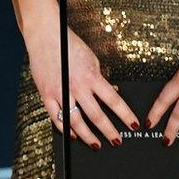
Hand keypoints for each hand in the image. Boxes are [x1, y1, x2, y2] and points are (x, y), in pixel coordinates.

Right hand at [24, 9, 138, 146]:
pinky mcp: (46, 94)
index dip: (125, 115)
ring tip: (96, 144)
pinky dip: (65, 129)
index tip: (133, 125)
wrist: (45, 34)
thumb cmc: (69, 45)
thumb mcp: (92, 59)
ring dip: (88, 136)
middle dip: (109, 131)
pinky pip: (57, 117)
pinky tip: (73, 135)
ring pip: (76, 121)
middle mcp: (77, 86)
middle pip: (96, 115)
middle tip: (117, 141)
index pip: (113, 100)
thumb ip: (98, 78)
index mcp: (91, 76)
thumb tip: (108, 94)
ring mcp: (61, 92)